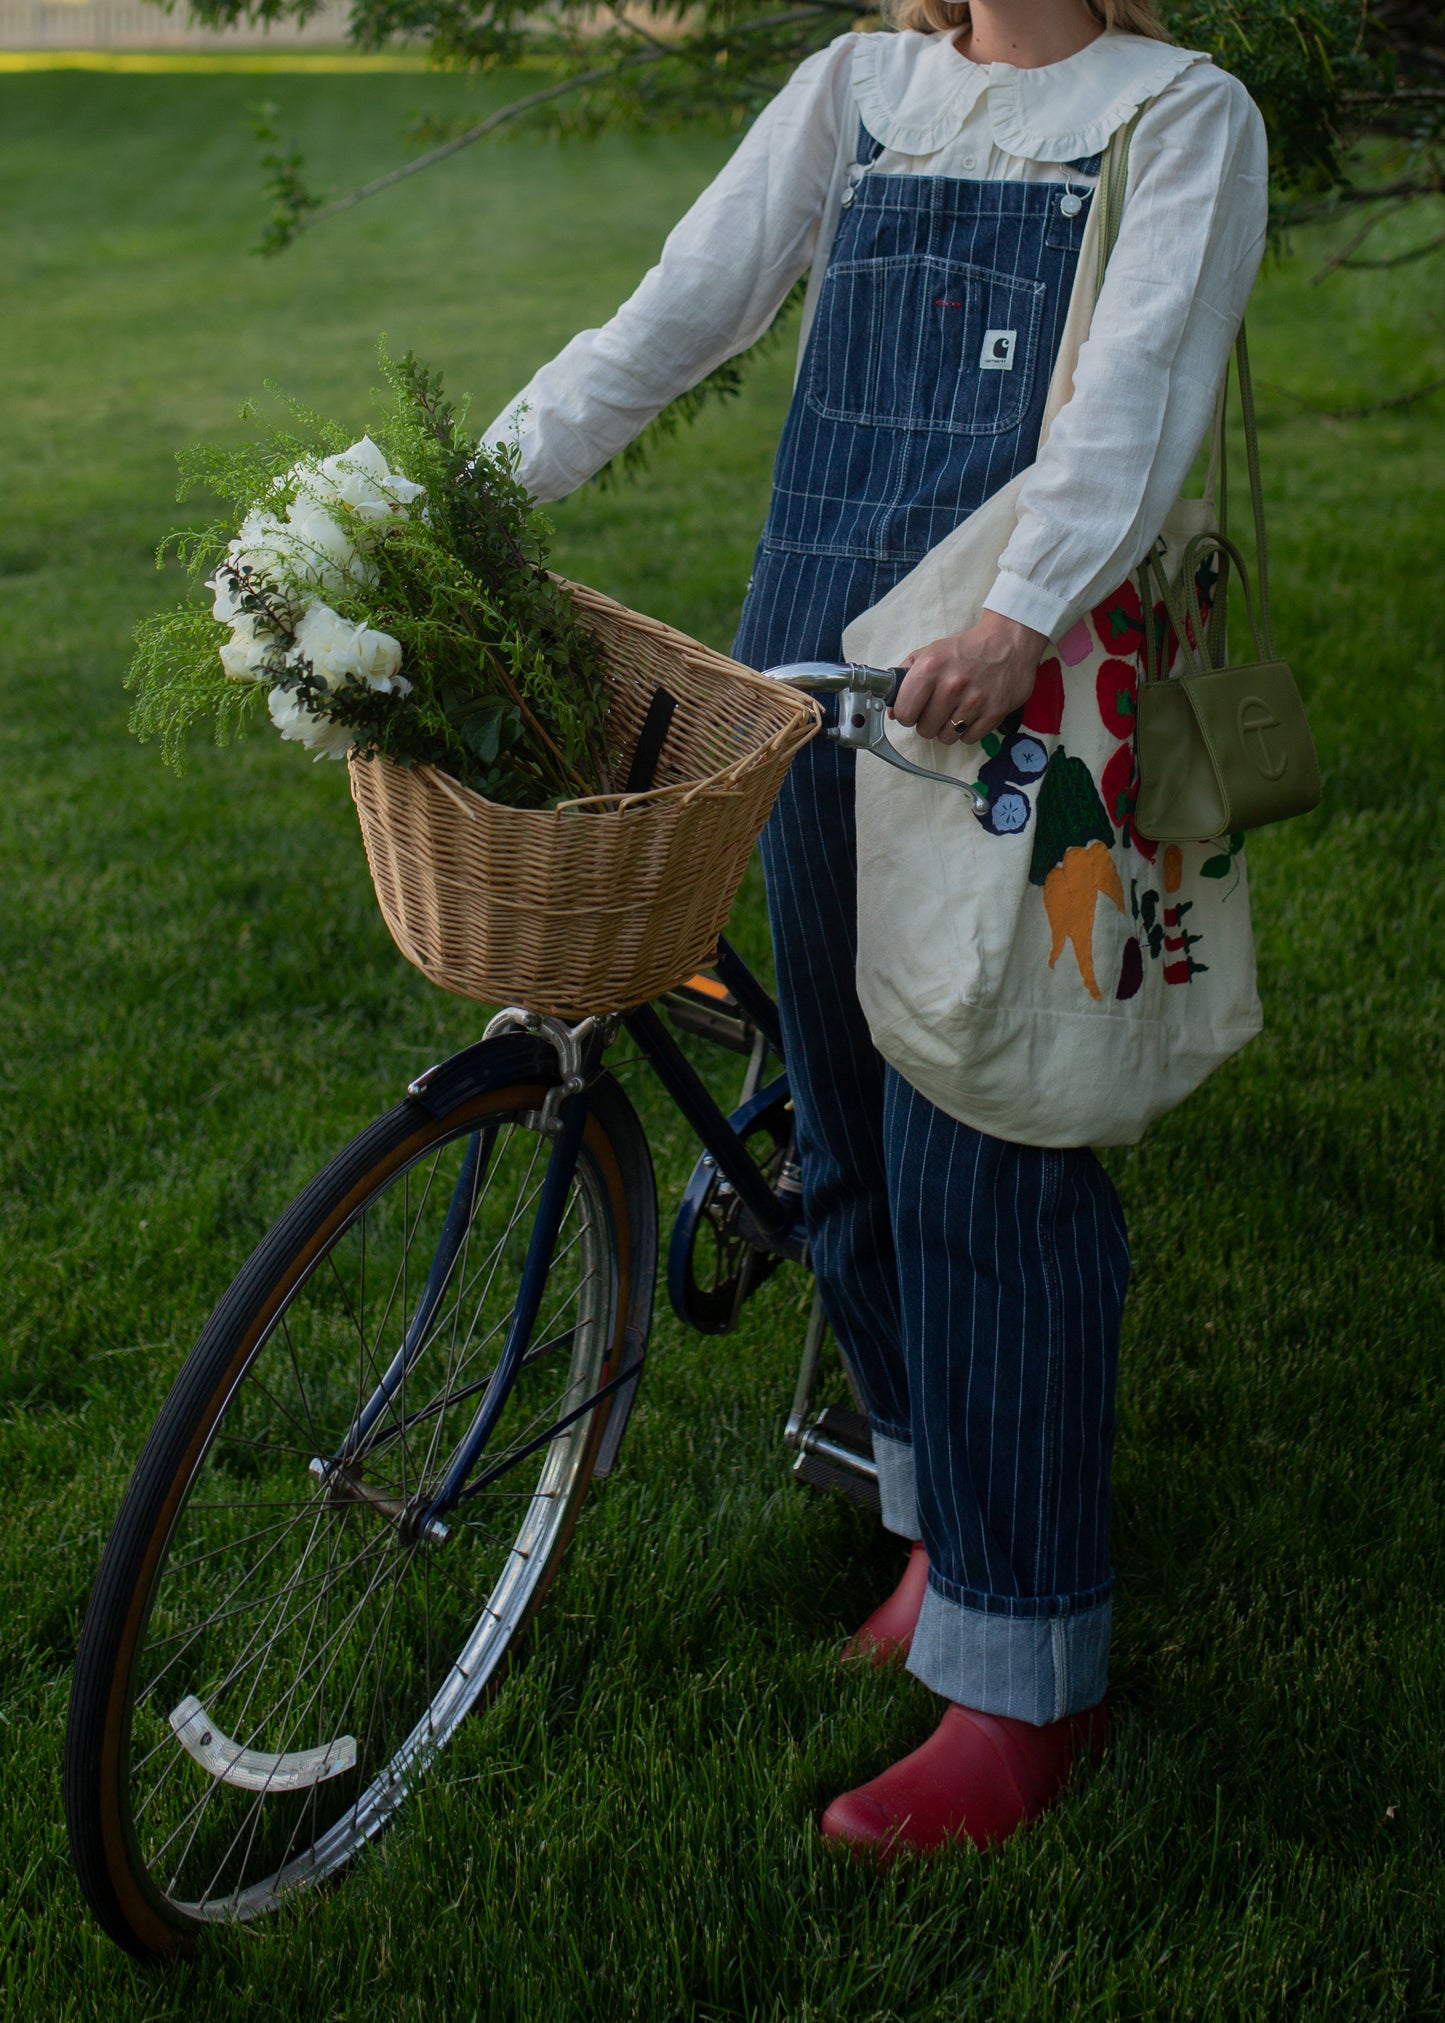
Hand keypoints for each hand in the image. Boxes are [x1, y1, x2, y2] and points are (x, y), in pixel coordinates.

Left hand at [891, 612, 1048, 745]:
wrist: (1009, 641)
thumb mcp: (930, 653)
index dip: (907, 714)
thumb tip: (892, 713)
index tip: (914, 710)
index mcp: (931, 667)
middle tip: (938, 709)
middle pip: (925, 730)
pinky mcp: (995, 712)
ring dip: (948, 728)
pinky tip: (971, 714)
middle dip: (928, 723)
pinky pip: (968, 739)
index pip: (904, 712)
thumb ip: (905, 679)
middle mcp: (952, 684)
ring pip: (946, 737)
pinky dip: (968, 731)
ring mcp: (975, 700)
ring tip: (956, 711)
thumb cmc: (965, 649)